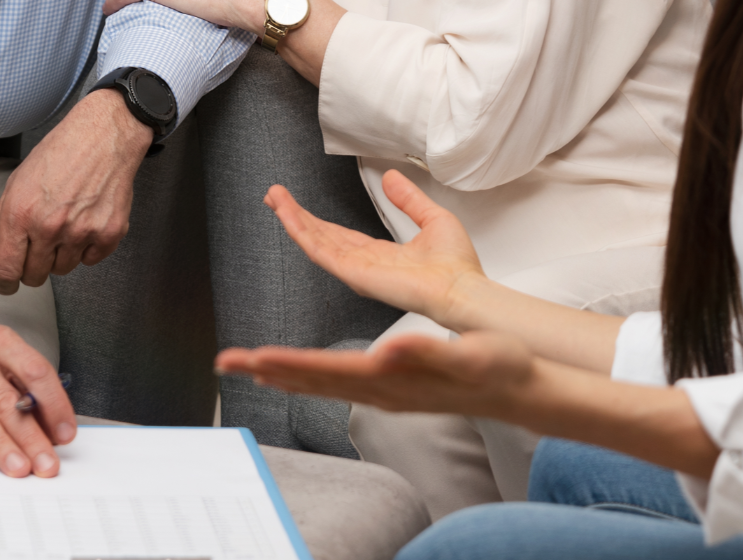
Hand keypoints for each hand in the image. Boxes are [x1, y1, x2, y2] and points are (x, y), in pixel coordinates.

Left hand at [0, 89, 150, 291]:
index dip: (3, 282)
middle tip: (39, 244)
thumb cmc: (59, 154)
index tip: (6, 283)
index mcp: (20, 215)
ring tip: (65, 226)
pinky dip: (87, 249)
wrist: (103, 136)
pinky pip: (90, 261)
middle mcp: (50, 227)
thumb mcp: (17, 184)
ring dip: (60, 256)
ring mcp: (81, 232)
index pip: (6, 270)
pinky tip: (85, 223)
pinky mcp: (109, 233)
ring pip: (63, 269)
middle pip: (34, 276)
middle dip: (32, 267)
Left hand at [216, 330, 535, 422]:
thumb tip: (390, 350)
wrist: (517, 388)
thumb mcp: (467, 354)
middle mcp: (381, 390)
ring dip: (282, 374)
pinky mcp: (391, 387)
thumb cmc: (496, 367)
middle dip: (268, 371)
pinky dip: (309, 376)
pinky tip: (299, 373)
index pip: (328, 372)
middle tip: (225, 361)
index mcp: (392, 379)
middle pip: (313, 381)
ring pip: (321, 384)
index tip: (254, 358)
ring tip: (247, 366)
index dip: (289, 364)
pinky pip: (337, 383)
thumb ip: (428, 352)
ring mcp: (385, 392)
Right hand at [267, 170, 485, 327]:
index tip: (300, 204)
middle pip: (322, 237)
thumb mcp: (432, 218)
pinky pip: (321, 251)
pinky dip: (301, 232)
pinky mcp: (354, 274)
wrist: (462, 289)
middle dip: (297, 216)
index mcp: (382, 255)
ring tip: (274, 198)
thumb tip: (391, 177)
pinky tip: (288, 216)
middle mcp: (365, 265)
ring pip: (316, 242)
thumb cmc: (457, 267)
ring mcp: (357, 270)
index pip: (341, 236)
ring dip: (293, 219)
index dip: (319, 219)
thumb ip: (409, 199)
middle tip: (275, 196)